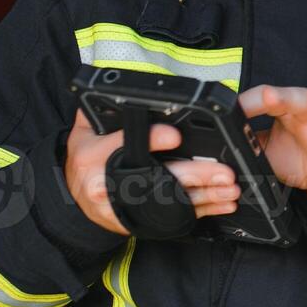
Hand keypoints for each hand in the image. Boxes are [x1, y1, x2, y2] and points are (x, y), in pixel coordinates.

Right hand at [64, 110, 239, 236]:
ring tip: (231, 189)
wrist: (75, 198)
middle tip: (223, 172)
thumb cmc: (85, 157)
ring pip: (171, 201)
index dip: (151, 139)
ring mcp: (124, 206)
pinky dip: (202, 210)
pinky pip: (174, 216)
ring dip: (206, 196)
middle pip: (157, 179)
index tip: (175, 136)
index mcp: (94, 155)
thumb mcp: (84, 129)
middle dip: (194, 175)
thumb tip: (120, 87)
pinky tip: (223, 204)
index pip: (123, 143)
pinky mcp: (139, 219)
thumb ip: (101, 109)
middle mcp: (108, 184)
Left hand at [237, 85, 306, 211]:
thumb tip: (217, 139)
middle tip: (268, 95)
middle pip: (299, 102)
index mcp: (290, 115)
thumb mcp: (265, 152)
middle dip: (284, 97)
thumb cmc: (298, 162)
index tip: (235, 106)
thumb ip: (246, 140)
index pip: (272, 99)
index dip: (255, 101)